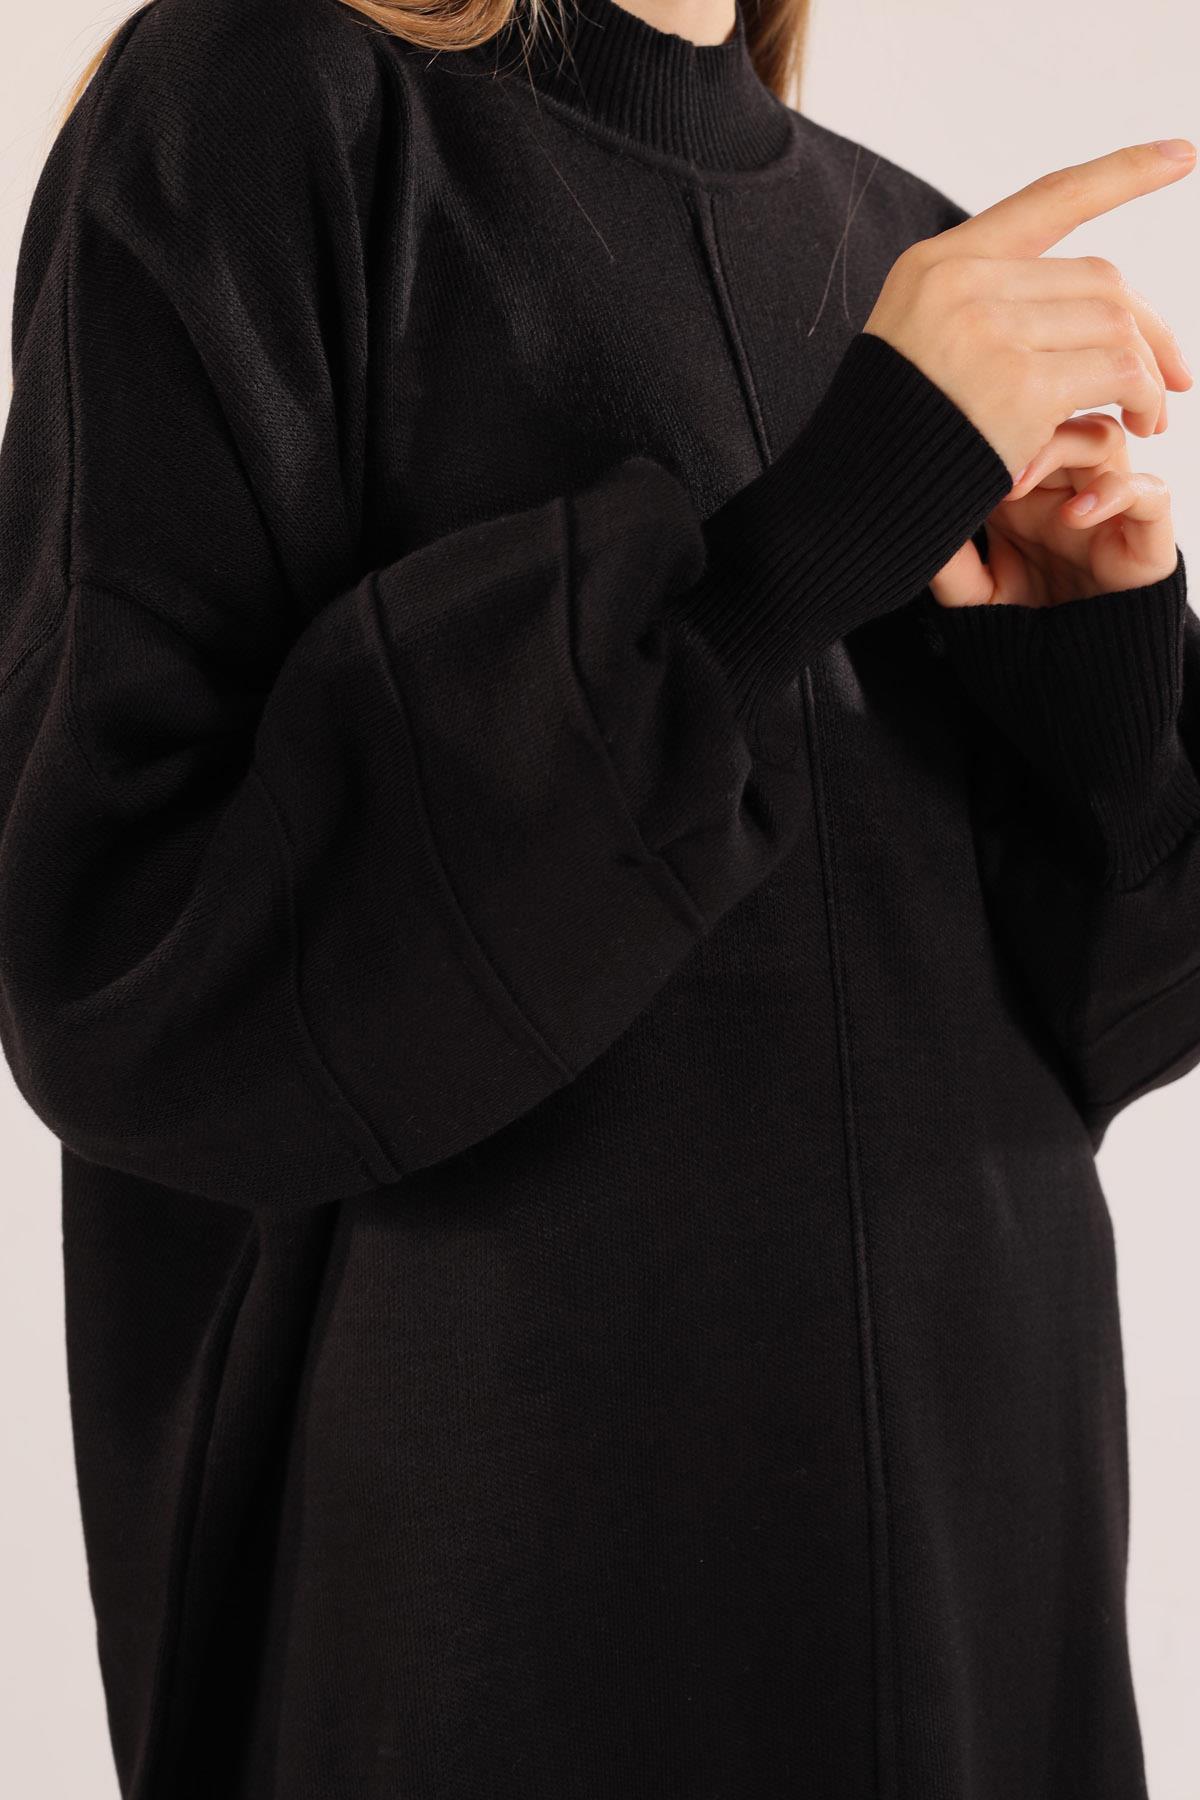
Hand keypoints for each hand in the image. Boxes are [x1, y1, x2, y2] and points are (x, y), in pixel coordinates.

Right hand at [862, 139, 1195, 475]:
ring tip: (1152, 415)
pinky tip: (1141, 425)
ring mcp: (990, 330)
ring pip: (1115, 324)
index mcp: (937, 263)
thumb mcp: (919, 346)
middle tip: (1175, 376)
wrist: (851, 501)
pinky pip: (1118, 373)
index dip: (1120, 174)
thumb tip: (1088, 304)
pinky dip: (1144, 398)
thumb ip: (984, 309)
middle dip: (1149, 327)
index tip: (1181, 155)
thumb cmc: (892, 438)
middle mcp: (963, 283)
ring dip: (1149, 373)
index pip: (1047, 200)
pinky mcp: (1019, 385)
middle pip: (1098, 279)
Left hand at [928, 412, 1177, 606]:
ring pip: (1104, 439)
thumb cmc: (1018, 630)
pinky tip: (1076, 514)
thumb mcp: (971, 596)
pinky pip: (1151, 491)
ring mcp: (1106, 506)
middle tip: (986, 464)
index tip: (957, 455)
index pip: (1021, 430)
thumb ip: (950, 563)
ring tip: (1017, 490)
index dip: (994, 431)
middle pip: (1062, 420)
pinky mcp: (1145, 534)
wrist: (1066, 677)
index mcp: (1026, 492)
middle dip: (1025, 431)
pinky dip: (1117, 492)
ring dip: (1063, 451)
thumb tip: (918, 523)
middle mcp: (1067, 490)